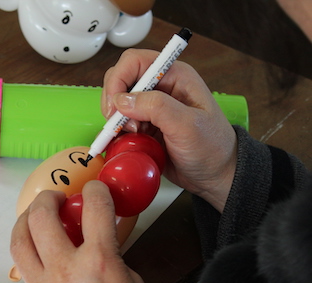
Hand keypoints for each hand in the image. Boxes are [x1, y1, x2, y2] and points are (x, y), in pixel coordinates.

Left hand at [10, 180, 157, 282]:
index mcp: (99, 262)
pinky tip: (40, 262)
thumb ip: (111, 256)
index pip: (95, 207)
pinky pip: (24, 274)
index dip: (95, 190)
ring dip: (24, 222)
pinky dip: (30, 260)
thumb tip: (97, 243)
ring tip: (33, 219)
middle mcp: (65, 271)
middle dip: (48, 198)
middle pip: (41, 216)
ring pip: (18, 241)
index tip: (94, 189)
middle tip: (54, 199)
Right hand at [102, 49, 237, 211]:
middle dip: (114, 102)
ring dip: (116, 120)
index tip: (114, 106)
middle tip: (122, 125)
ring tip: (133, 136)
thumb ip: (156, 107)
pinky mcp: (143, 125)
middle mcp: (160, 87)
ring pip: (116, 103)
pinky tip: (126, 143)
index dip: (118, 80)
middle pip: (120, 80)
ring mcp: (149, 107)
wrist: (214, 174)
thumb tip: (122, 100)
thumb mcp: (187, 125)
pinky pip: (118, 123)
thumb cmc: (211, 147)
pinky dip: (116, 133)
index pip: (134, 62)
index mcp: (174, 76)